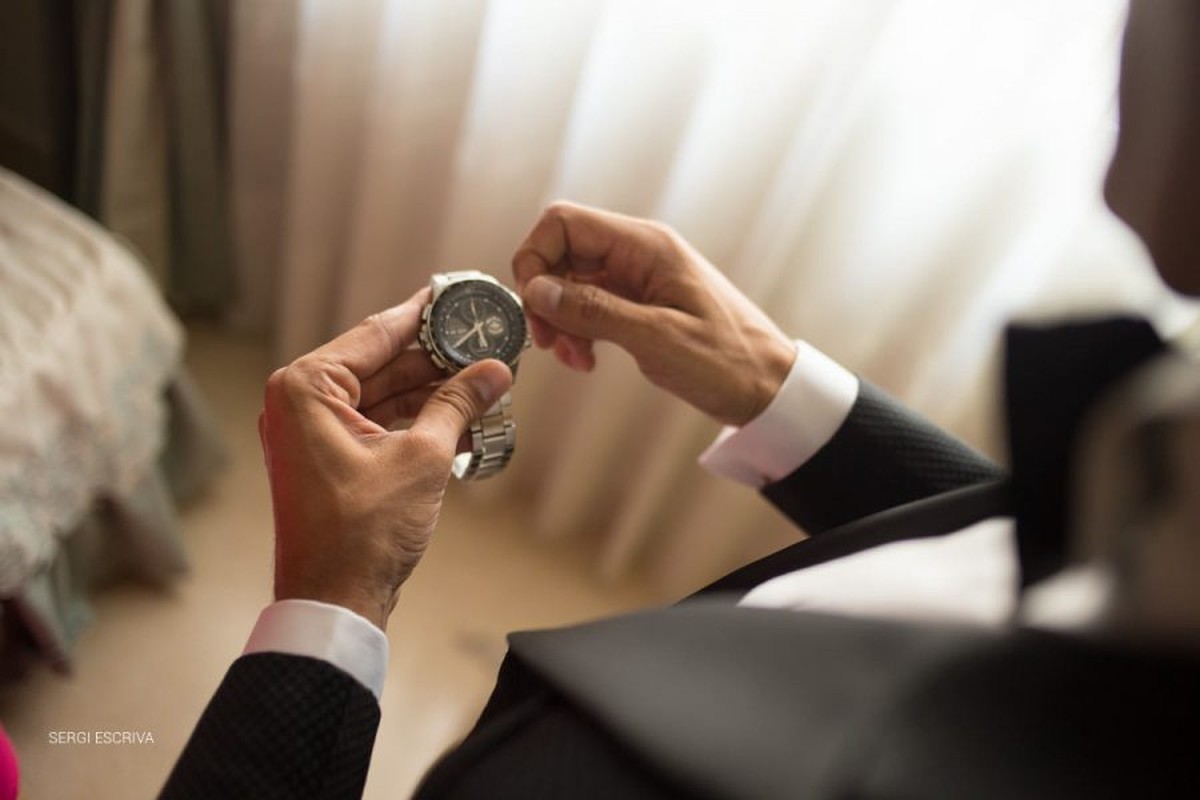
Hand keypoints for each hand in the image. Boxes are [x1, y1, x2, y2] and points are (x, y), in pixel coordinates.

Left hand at [258, 288, 511, 628]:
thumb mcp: (423, 458)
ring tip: (485, 382)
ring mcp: (311, 433)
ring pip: (383, 394)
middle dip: (437, 358)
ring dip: (432, 392)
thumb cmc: (362, 533)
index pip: (378, 332)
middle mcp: (299, 402)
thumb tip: (494, 371)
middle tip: (486, 344)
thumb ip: (458, 404)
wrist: (334, 603)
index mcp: (306, 387)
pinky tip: (463, 418)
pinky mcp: (328, 459)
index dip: (426, 314)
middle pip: (382, 362)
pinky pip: (377, 423)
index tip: (459, 294)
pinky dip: (417, 421)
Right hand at [512, 201, 795, 425]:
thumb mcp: (658, 338)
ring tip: (574, 357)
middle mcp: (638, 253)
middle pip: (562, 252)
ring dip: (560, 319)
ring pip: (571, 282)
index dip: (535, 259)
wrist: (768, 386)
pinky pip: (589, 305)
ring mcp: (638, 277)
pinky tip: (586, 358)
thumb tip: (538, 291)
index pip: (564, 222)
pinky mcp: (638, 303)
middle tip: (548, 341)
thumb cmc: (729, 360)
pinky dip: (578, 329)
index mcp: (646, 246)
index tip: (533, 305)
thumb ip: (595, 311)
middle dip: (544, 296)